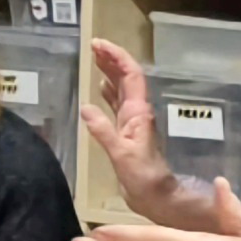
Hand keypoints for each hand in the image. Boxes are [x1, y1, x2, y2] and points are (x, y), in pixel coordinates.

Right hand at [79, 40, 211, 227]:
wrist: (155, 196)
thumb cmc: (143, 176)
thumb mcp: (120, 154)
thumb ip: (103, 130)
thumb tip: (86, 107)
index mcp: (138, 112)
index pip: (130, 75)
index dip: (116, 57)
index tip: (99, 45)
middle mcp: (136, 112)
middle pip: (126, 77)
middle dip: (111, 59)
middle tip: (93, 46)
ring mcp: (132, 121)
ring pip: (121, 89)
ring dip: (109, 72)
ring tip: (94, 59)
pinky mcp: (126, 132)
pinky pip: (116, 105)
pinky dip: (108, 93)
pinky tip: (99, 88)